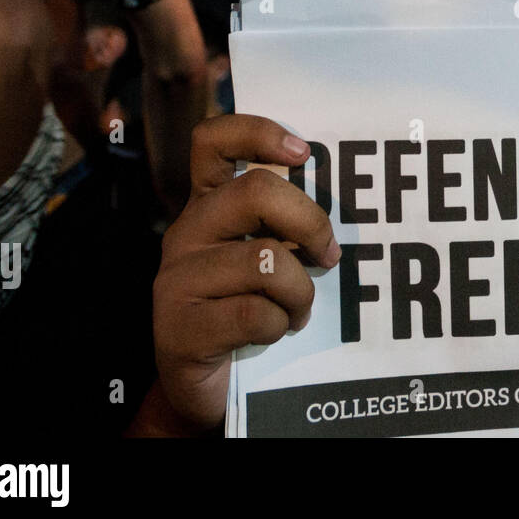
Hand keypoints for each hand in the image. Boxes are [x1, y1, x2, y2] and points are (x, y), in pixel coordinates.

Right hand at [151, 114, 338, 431]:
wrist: (206, 386)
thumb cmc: (249, 308)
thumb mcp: (266, 254)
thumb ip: (285, 221)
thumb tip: (342, 200)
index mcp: (208, 205)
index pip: (213, 140)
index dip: (259, 132)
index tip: (303, 154)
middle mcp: (186, 232)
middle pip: (255, 192)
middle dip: (310, 223)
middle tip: (326, 256)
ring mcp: (176, 279)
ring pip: (267, 262)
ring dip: (300, 293)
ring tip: (295, 310)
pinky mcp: (179, 328)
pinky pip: (255, 313)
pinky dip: (279, 325)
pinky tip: (273, 332)